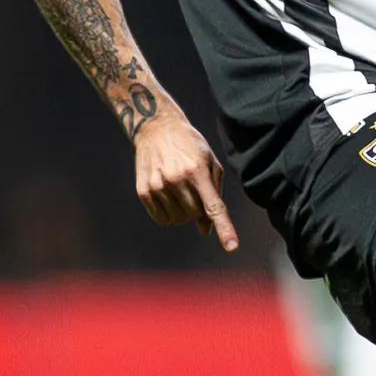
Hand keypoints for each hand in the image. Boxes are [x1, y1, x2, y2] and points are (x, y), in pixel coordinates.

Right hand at [133, 111, 237, 251]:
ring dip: (183, 212)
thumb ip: (213, 194)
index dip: (224, 228)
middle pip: (195, 216)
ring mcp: (158, 186)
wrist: (155, 128)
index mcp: (197, 171)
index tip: (231, 247)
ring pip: (178, 220)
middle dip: (198, 210)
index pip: (213, 206)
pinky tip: (167, 194)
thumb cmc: (189, 145)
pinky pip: (161, 219)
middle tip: (194, 190)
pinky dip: (168, 214)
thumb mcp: (208, 161)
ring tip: (179, 189)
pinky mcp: (143, 191)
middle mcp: (176, 179)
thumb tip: (206, 229)